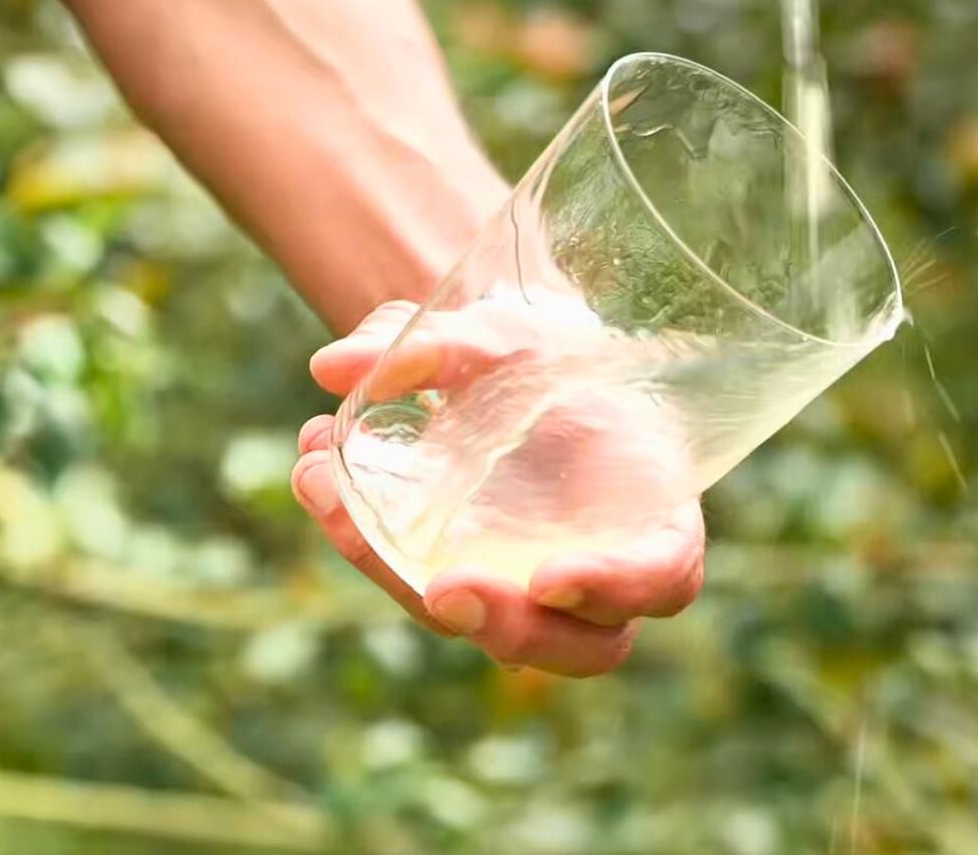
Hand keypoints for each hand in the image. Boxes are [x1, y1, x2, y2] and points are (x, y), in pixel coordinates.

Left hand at [291, 300, 706, 677]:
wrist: (518, 370)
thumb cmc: (545, 356)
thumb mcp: (508, 332)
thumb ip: (440, 344)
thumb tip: (335, 365)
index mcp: (654, 512)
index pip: (663, 572)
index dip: (616, 586)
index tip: (549, 579)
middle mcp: (602, 575)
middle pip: (580, 645)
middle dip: (506, 625)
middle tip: (439, 588)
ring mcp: (530, 596)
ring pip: (480, 625)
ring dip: (397, 571)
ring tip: (321, 481)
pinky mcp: (467, 587)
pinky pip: (418, 582)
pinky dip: (361, 536)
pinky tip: (314, 472)